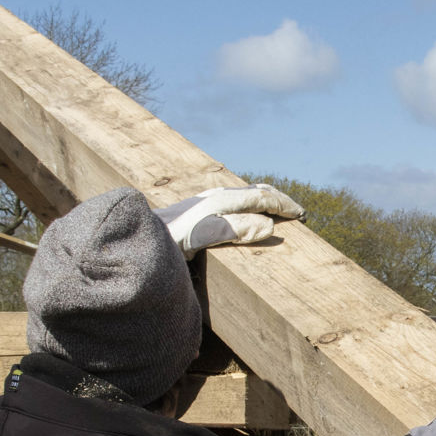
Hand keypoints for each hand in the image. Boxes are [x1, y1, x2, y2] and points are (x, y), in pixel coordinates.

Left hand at [156, 185, 303, 253]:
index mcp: (219, 203)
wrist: (133, 236)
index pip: (261, 199)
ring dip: (262, 201)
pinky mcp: (196, 210)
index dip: (283, 206)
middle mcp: (213, 199)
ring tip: (275, 210)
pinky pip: (231, 202)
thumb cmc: (164, 242)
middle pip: (254, 192)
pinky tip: (244, 216)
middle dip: (277, 200)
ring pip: (243, 195)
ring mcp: (204, 202)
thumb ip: (231, 230)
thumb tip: (268, 226)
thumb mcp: (198, 238)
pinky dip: (247, 205)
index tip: (301, 216)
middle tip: (296, 212)